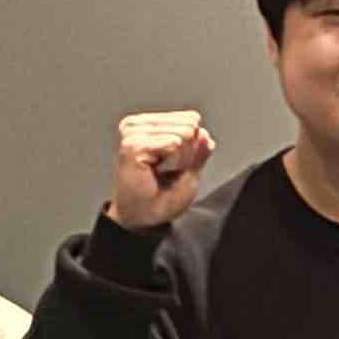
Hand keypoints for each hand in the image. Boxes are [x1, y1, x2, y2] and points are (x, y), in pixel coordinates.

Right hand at [108, 110, 213, 228]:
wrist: (143, 219)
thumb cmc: (160, 200)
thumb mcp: (189, 172)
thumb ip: (199, 152)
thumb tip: (205, 134)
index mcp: (147, 126)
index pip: (190, 119)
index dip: (194, 146)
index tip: (174, 165)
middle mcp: (137, 125)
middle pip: (189, 124)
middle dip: (189, 153)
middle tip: (167, 171)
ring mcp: (134, 133)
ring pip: (184, 133)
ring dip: (181, 159)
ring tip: (160, 171)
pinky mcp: (133, 144)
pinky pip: (174, 143)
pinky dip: (174, 161)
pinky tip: (156, 170)